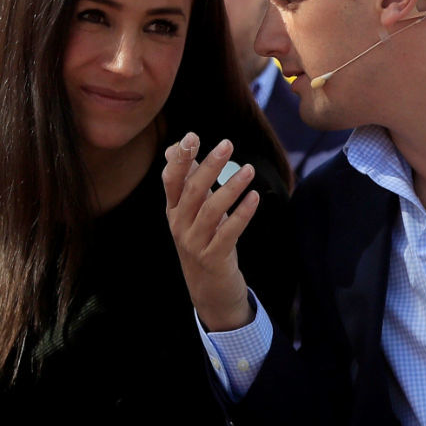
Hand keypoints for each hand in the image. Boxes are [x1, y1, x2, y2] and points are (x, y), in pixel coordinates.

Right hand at [162, 132, 258, 331]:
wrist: (208, 291)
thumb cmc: (202, 241)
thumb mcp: (190, 212)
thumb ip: (185, 180)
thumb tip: (172, 147)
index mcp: (173, 210)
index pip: (171, 180)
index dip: (180, 158)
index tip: (192, 135)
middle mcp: (179, 225)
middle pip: (192, 191)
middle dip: (209, 166)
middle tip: (227, 144)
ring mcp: (195, 243)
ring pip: (211, 210)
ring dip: (231, 187)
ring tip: (249, 169)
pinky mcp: (214, 257)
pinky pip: (228, 232)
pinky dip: (242, 214)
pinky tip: (254, 198)